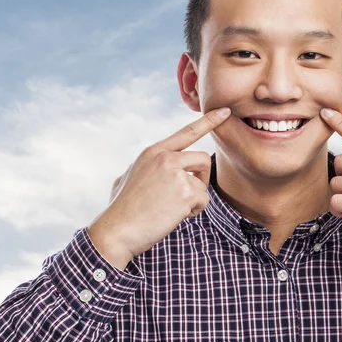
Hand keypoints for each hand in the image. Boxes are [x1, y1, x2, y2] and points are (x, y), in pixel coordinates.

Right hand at [87, 107, 231, 268]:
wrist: (117, 230)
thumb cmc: (121, 210)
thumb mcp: (127, 178)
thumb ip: (146, 169)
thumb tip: (147, 171)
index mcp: (153, 152)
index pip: (186, 132)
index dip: (208, 121)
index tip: (225, 111)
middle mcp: (165, 158)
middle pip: (202, 159)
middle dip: (201, 179)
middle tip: (186, 196)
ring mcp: (175, 173)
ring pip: (203, 184)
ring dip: (194, 199)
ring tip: (172, 208)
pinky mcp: (185, 192)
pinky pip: (203, 201)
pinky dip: (193, 212)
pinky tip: (173, 216)